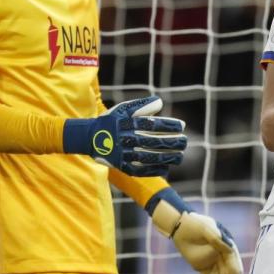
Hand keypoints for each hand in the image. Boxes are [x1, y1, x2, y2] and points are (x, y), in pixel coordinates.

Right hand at [63, 96, 185, 175]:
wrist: (89, 138)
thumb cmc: (112, 121)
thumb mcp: (123, 109)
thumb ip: (142, 105)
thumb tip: (160, 102)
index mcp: (127, 124)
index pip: (151, 124)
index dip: (168, 125)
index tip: (182, 126)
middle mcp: (125, 139)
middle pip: (152, 141)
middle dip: (171, 142)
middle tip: (185, 141)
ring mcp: (123, 154)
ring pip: (148, 157)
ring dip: (166, 158)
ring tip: (180, 156)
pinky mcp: (121, 166)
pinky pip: (140, 170)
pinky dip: (153, 170)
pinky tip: (166, 168)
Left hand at [151, 199, 243, 273]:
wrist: (182, 228)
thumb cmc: (196, 224)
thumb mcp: (206, 228)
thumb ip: (216, 237)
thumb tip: (228, 247)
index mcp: (226, 244)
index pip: (232, 258)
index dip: (235, 266)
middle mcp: (222, 255)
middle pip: (226, 270)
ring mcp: (213, 262)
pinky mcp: (203, 268)